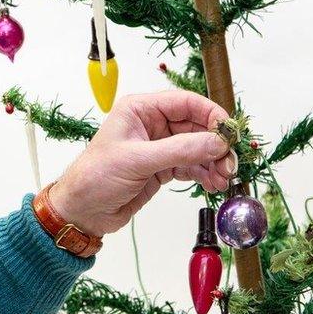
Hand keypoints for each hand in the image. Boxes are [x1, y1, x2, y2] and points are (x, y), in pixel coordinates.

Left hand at [48, 90, 235, 236]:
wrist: (82, 211)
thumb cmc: (96, 177)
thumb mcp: (138, 160)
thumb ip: (180, 150)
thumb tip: (216, 142)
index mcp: (140, 109)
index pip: (184, 102)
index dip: (210, 114)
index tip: (228, 131)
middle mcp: (151, 124)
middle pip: (195, 126)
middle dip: (215, 143)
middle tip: (230, 161)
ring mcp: (158, 147)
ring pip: (196, 147)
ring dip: (213, 161)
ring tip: (224, 177)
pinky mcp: (162, 168)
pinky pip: (191, 165)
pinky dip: (205, 173)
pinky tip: (214, 183)